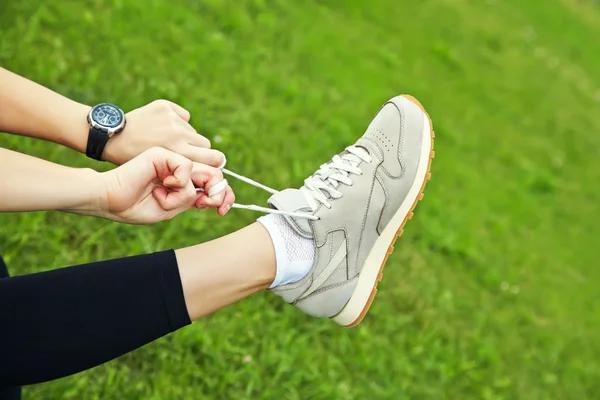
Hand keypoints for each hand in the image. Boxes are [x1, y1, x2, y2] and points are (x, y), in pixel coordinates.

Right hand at [99, 147, 234, 223]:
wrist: (110, 200)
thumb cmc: (135, 206)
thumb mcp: (172, 208)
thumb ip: (193, 199)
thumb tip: (218, 193)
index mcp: (183, 181)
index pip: (213, 182)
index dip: (224, 194)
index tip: (223, 210)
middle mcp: (180, 169)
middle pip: (214, 174)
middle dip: (219, 192)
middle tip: (210, 205)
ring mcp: (172, 160)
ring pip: (201, 172)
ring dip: (186, 193)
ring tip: (164, 197)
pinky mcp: (164, 153)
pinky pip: (186, 167)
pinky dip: (177, 182)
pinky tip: (160, 185)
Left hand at [102, 100, 224, 166]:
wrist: (113, 137)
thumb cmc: (136, 162)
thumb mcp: (162, 174)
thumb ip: (185, 170)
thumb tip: (208, 169)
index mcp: (180, 153)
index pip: (216, 158)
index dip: (214, 162)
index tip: (209, 164)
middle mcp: (180, 134)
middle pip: (207, 144)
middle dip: (200, 150)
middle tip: (187, 153)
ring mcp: (173, 118)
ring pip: (193, 131)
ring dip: (185, 136)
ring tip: (166, 140)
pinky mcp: (166, 106)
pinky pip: (183, 116)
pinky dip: (176, 121)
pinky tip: (161, 127)